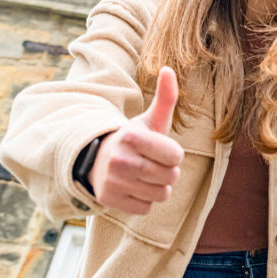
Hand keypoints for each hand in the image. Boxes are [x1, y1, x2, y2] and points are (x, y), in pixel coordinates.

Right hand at [88, 67, 184, 214]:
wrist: (100, 159)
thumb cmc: (136, 139)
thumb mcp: (151, 119)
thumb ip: (166, 97)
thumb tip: (168, 69)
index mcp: (132, 136)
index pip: (176, 157)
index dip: (173, 155)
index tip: (160, 149)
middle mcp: (119, 159)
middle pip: (170, 177)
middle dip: (167, 172)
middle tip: (152, 163)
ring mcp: (112, 181)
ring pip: (160, 195)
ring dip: (157, 187)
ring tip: (143, 175)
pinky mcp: (108, 199)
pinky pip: (145, 208)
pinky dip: (144, 200)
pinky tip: (133, 188)